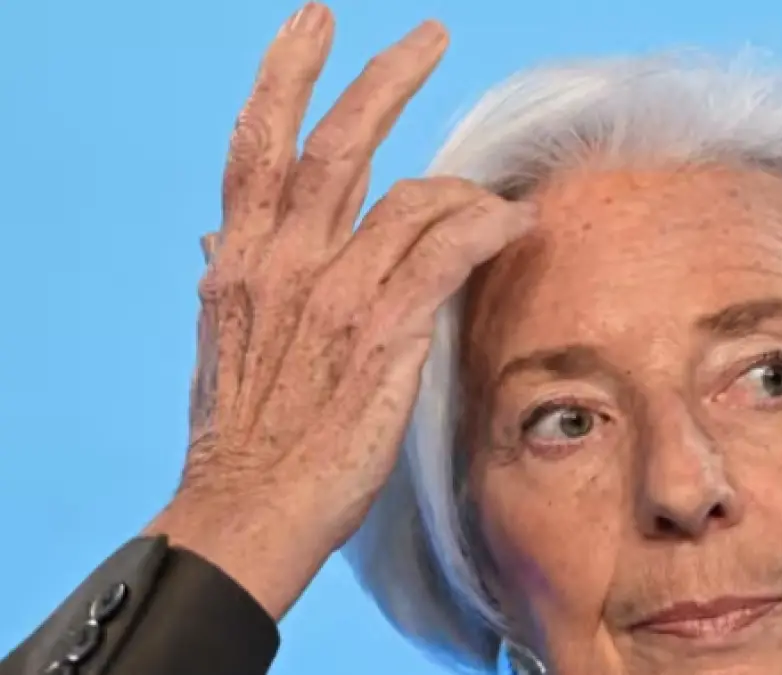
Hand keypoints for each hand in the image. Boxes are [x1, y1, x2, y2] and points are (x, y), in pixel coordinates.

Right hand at [145, 3, 533, 619]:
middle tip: (430, 35)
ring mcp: (336, 294)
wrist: (248, 509)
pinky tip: (516, 221)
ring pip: (412, 201)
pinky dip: (486, 229)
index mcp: (244, 261)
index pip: (258, 146)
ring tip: (504, 199)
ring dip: (466, 191)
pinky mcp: (383, 333)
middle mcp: (286, 263)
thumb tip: (219, 237)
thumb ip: (230, 278)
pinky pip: (446, 254)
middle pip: (339, 145)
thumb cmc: (244, 436)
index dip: (286, 76)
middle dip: (386, 78)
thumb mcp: (222, 343)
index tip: (313, 25)